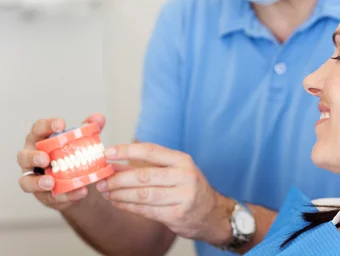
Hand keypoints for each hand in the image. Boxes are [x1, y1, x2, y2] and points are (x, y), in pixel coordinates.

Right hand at [17, 113, 106, 210]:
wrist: (79, 182)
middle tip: (45, 158)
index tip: (62, 124)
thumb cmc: (74, 156)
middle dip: (33, 157)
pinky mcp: (43, 196)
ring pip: (27, 181)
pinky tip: (79, 192)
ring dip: (38, 182)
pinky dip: (64, 196)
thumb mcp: (83, 142)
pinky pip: (49, 197)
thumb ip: (89, 129)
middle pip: (24, 156)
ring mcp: (35, 178)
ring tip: (51, 182)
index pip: (38, 129)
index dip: (46, 125)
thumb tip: (98, 118)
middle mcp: (32, 159)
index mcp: (41, 141)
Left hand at [97, 143, 232, 243]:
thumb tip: (114, 162)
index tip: (107, 152)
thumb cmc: (188, 188)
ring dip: (120, 194)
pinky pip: (146, 210)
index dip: (127, 151)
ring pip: (142, 195)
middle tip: (101, 180)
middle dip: (118, 179)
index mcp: (183, 160)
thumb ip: (146, 166)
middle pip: (144, 176)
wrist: (212, 214)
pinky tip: (118, 203)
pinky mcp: (176, 215)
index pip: (151, 151)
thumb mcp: (175, 170)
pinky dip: (128, 207)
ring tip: (106, 192)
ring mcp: (182, 197)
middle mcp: (184, 176)